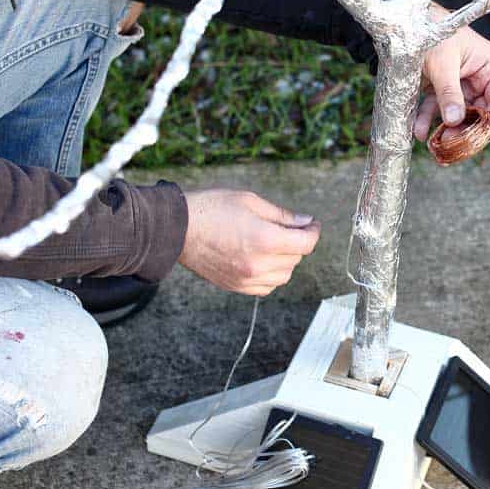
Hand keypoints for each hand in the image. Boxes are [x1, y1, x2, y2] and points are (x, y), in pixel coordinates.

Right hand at [178, 189, 320, 295]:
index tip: (311, 224)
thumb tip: (304, 222)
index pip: (306, 244)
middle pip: (296, 259)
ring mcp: (247, 278)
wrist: (176, 229)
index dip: (313, 232)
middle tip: (290, 227)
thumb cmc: (211, 209)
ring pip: (284, 276)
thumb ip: (282, 215)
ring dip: (286, 260)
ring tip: (274, 243)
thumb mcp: (251, 202)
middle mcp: (259, 264)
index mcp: (265, 240)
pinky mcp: (236, 286)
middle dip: (297, 242)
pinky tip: (263, 259)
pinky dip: (271, 275)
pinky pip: (266, 287)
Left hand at [413, 3, 489, 141]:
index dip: (489, 122)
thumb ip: (449, 93)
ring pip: (457, 115)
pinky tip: (418, 132)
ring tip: (434, 145)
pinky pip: (437, 109)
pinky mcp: (440, 88)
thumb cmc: (432, 31)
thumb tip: (455, 121)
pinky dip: (428, 121)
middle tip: (450, 146)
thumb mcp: (442, 63)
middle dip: (464, 130)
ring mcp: (459, 84)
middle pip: (478, 113)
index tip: (473, 138)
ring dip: (446, 131)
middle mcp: (478, 77)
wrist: (406, 20)